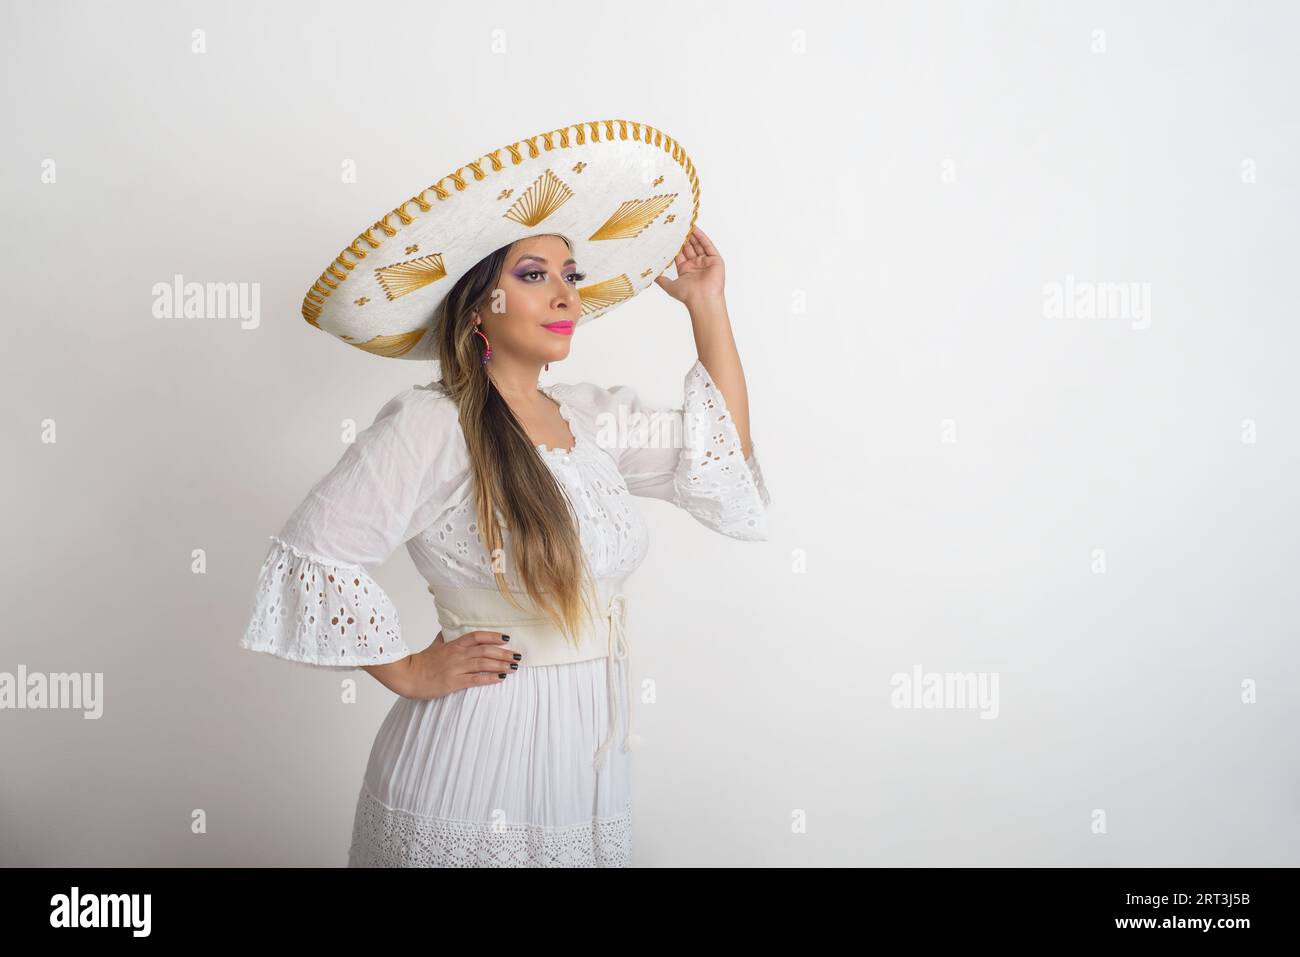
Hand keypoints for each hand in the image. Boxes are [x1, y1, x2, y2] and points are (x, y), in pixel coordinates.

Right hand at [403, 630, 519, 699]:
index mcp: (453, 645)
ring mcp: (456, 668)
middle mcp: (457, 654)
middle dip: (503, 653)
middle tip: (517, 656)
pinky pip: (476, 679)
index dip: (493, 636)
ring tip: (513, 667)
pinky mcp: (454, 682)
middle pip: (485, 650)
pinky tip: (500, 678)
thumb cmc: (420, 662)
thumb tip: (446, 631)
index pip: (477, 636)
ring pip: (483, 663)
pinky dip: (490, 678)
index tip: (507, 639)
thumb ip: (443, 639)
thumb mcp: (433, 647)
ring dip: (500, 664)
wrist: (407, 676)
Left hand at [654, 225, 724, 306]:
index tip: (670, 234)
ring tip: (685, 223)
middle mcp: (696, 265)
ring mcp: (706, 262)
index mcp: (686, 270)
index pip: (680, 253)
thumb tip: (652, 276)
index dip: (675, 244)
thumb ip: (662, 280)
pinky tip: (695, 229)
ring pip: (699, 244)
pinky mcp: (715, 260)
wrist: (702, 299)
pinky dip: (702, 237)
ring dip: (692, 235)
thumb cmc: (688, 295)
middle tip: (677, 225)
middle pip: (689, 247)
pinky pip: (708, 245)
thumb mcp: (670, 286)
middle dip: (684, 237)